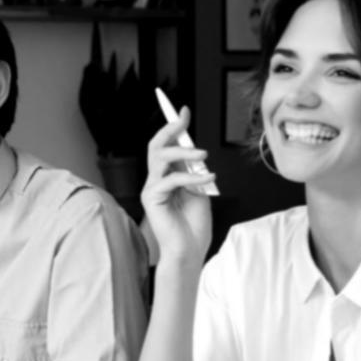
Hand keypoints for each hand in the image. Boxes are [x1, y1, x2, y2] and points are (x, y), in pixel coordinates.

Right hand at [141, 105, 215, 265]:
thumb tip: (195, 152)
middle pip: (156, 145)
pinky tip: (207, 180)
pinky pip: (171, 179)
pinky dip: (191, 177)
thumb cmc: (193, 226)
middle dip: (170, 128)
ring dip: (183, 151)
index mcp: (168, 176)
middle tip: (184, 119)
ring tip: (203, 155)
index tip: (183, 110)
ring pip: (160, 156)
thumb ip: (195, 171)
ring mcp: (152, 188)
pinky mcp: (152, 199)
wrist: (188, 251)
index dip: (173, 127)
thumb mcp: (200, 191)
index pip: (166, 146)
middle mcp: (156, 179)